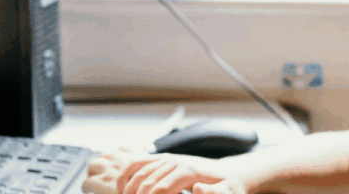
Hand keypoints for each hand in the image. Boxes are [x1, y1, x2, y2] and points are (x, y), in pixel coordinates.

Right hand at [117, 154, 248, 193]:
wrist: (226, 175)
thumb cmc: (226, 188)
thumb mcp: (227, 192)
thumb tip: (198, 189)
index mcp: (188, 170)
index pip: (161, 188)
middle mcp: (175, 161)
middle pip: (147, 182)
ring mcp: (166, 158)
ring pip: (138, 173)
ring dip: (128, 190)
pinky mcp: (161, 160)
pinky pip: (136, 165)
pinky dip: (125, 176)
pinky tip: (120, 190)